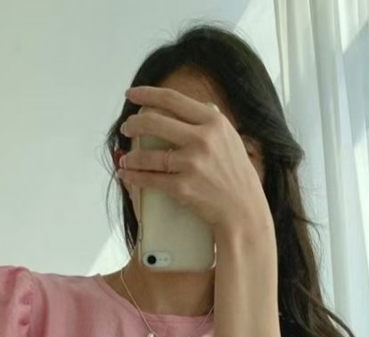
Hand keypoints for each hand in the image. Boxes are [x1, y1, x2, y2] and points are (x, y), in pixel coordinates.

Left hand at [117, 84, 273, 247]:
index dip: (146, 94)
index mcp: (213, 122)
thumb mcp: (229, 138)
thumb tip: (188, 107)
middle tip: (126, 128)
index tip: (130, 95)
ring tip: (125, 157)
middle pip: (154, 122)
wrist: (243, 209)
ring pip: (148, 155)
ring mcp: (192, 164)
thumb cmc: (235, 174)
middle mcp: (203, 139)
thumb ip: (209, 121)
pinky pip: (150, 180)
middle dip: (133, 124)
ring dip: (130, 156)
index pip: (172, 100)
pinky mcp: (183, 188)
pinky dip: (133, 177)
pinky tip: (125, 174)